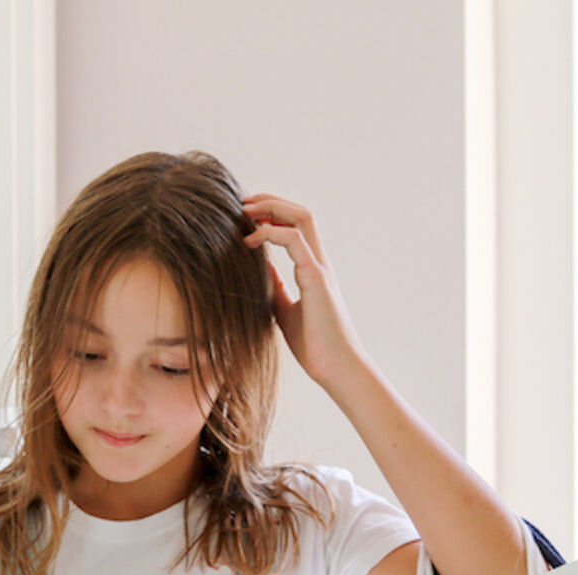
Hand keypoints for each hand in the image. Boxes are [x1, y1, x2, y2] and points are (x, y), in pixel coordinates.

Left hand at [240, 193, 372, 387]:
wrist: (336, 370)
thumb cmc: (314, 346)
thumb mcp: (284, 310)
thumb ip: (275, 287)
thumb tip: (259, 270)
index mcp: (312, 269)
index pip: (296, 226)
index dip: (272, 213)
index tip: (245, 216)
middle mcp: (319, 263)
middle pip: (301, 213)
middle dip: (271, 201)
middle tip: (241, 204)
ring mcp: (320, 268)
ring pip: (302, 218)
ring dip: (272, 209)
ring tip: (245, 213)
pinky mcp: (316, 280)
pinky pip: (296, 242)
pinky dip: (272, 234)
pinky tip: (250, 243)